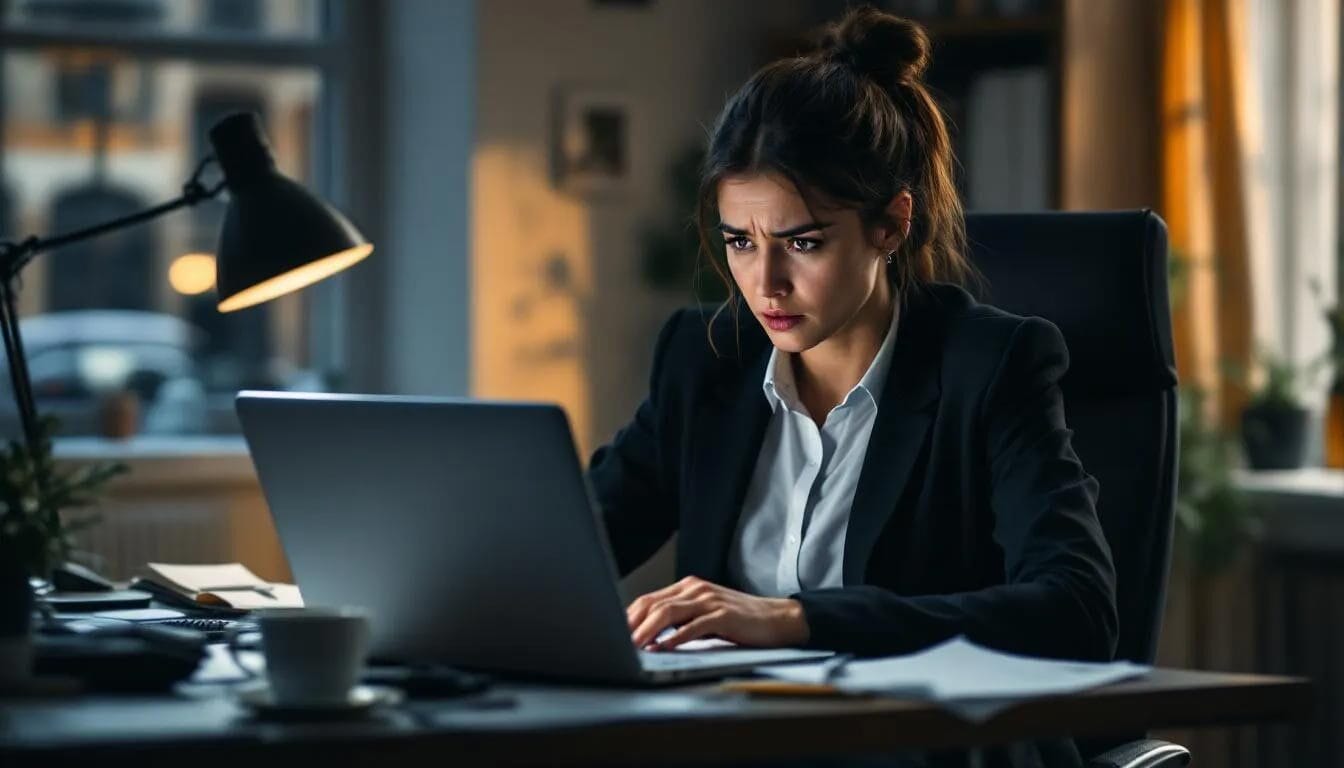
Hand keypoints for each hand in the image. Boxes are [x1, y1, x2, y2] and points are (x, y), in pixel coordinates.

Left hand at [625, 576, 809, 650]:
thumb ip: (680, 619)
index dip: (627, 616)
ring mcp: (709, 600)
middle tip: (614, 642)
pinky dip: (675, 637)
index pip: (648, 599)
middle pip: (653, 603)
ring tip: (633, 647)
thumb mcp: (705, 614)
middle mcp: (695, 589)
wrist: (777, 619)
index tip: (612, 633)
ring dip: (647, 631)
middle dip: (631, 624)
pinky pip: (693, 626)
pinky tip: (663, 647)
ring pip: (668, 612)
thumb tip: (649, 637)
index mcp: (688, 587)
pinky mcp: (723, 615)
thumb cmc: (739, 621)